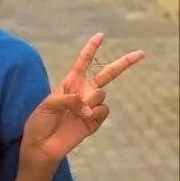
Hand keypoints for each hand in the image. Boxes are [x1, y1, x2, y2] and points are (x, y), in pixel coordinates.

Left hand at [21, 32, 145, 163]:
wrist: (42, 145)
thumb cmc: (40, 122)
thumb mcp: (48, 104)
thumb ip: (68, 99)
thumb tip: (87, 106)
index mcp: (69, 84)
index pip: (83, 63)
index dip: (91, 48)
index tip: (101, 35)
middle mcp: (83, 93)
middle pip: (107, 74)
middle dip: (123, 63)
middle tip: (141, 53)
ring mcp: (90, 106)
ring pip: (101, 94)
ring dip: (90, 101)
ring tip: (77, 112)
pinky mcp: (94, 121)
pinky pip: (103, 110)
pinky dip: (94, 113)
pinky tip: (83, 119)